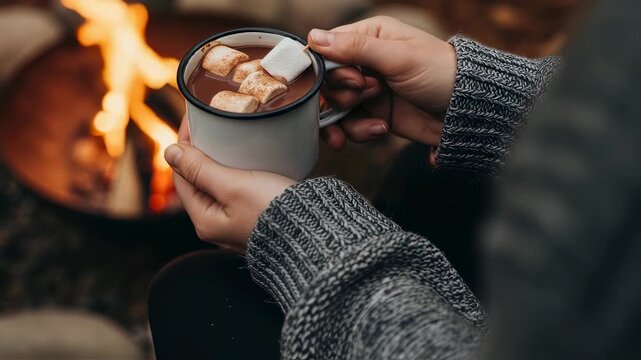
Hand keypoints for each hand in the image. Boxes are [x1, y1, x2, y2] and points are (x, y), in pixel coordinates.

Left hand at [164, 119, 295, 252]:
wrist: (314, 233)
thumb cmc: (274, 212)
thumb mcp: (232, 185)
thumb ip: (200, 169)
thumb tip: (170, 152)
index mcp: (205, 221)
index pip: (182, 176)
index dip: (185, 145)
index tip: (194, 120)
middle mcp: (218, 226)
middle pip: (200, 181)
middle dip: (203, 152)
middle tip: (211, 124)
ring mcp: (237, 224)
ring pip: (220, 185)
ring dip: (222, 161)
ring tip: (230, 138)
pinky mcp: (257, 219)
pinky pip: (240, 191)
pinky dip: (240, 173)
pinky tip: (250, 160)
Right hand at [308, 16, 456, 148]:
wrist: (465, 111)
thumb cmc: (439, 72)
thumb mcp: (398, 57)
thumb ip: (356, 48)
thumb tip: (313, 38)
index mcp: (369, 37)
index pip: (328, 50)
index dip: (331, 70)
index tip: (354, 79)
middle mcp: (364, 63)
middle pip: (327, 83)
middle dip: (344, 95)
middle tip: (369, 94)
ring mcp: (367, 91)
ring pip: (335, 108)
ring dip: (349, 119)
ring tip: (376, 122)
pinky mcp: (373, 115)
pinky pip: (350, 126)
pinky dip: (360, 132)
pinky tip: (381, 130)